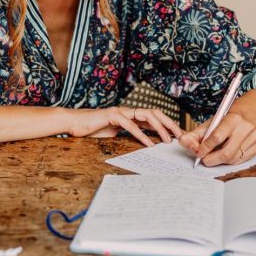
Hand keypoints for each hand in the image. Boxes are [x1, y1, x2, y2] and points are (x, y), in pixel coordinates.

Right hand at [68, 107, 182, 146]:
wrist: (74, 123)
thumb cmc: (94, 129)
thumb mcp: (117, 134)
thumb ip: (131, 134)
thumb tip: (150, 143)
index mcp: (131, 115)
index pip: (155, 118)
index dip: (168, 125)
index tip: (179, 136)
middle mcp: (128, 111)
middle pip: (155, 113)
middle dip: (170, 124)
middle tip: (181, 136)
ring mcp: (121, 111)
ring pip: (147, 115)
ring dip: (159, 128)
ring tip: (168, 140)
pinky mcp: (112, 116)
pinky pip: (130, 125)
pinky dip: (141, 135)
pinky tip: (149, 144)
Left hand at [179, 112, 255, 165]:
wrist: (249, 114)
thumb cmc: (226, 120)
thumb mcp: (211, 122)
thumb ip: (196, 134)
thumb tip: (183, 142)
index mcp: (233, 118)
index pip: (216, 137)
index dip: (205, 147)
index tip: (198, 152)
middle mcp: (245, 128)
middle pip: (226, 153)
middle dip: (212, 159)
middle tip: (204, 159)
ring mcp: (253, 139)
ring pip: (233, 159)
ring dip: (220, 160)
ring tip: (214, 155)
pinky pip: (240, 161)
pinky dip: (230, 160)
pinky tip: (227, 153)